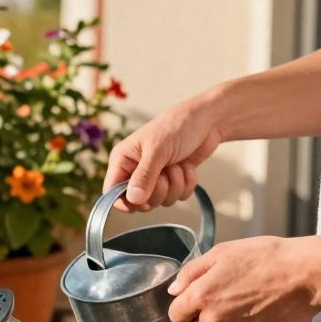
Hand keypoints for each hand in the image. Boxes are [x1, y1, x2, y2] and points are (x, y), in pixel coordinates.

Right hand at [104, 98, 222, 210]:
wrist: (207, 120)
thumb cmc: (177, 126)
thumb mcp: (157, 150)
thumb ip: (144, 176)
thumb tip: (133, 199)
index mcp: (123, 160)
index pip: (112, 191)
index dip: (125, 201)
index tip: (143, 201)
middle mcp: (135, 170)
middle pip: (139, 201)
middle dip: (158, 191)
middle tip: (165, 173)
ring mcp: (155, 176)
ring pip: (161, 200)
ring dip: (175, 185)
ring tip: (178, 165)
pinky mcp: (173, 179)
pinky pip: (178, 196)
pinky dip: (186, 184)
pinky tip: (187, 167)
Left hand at [167, 236, 320, 321]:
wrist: (305, 274)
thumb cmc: (264, 258)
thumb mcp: (221, 253)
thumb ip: (191, 273)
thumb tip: (174, 290)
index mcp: (201, 296)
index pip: (175, 315)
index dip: (183, 307)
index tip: (195, 300)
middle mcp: (215, 320)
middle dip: (204, 316)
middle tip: (226, 298)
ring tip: (243, 306)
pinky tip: (255, 316)